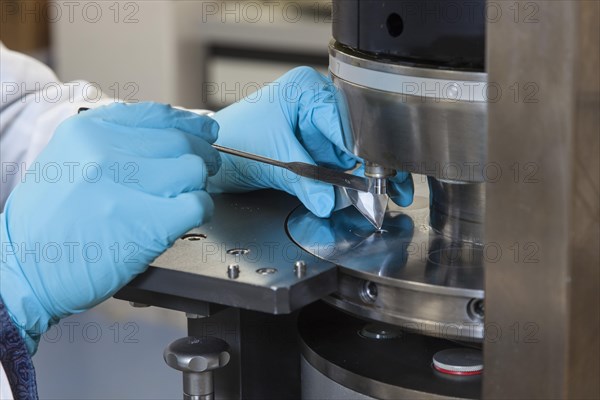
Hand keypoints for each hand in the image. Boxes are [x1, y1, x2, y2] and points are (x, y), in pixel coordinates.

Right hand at [0, 102, 219, 353]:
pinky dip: (202, 209)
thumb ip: (115, 143)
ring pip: (193, 169)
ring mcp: (125, 187)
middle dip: (201, 156)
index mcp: (87, 130)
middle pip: (182, 141)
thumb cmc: (48, 223)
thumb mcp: (69, 161)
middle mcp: (105, 151)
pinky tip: (191, 216)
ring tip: (187, 197)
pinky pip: (197, 203)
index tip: (206, 131)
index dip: (191, 123)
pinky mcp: (146, 223)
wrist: (22, 271)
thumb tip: (172, 134)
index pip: (158, 114)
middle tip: (204, 170)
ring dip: (199, 185)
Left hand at [207, 67, 412, 215]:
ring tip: (382, 195)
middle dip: (372, 165)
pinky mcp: (313, 148)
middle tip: (392, 187)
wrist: (210, 160)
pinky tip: (361, 193)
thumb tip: (331, 201)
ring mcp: (315, 128)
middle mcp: (315, 105)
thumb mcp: (271, 159)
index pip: (346, 120)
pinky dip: (347, 182)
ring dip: (362, 177)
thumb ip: (305, 181)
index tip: (381, 173)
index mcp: (305, 91)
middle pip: (355, 137)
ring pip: (350, 154)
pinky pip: (337, 166)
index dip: (365, 149)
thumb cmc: (230, 142)